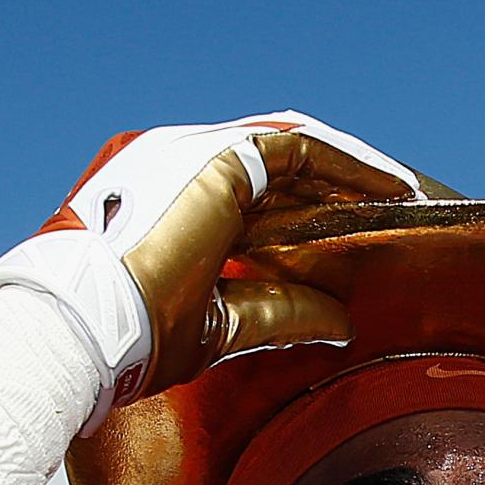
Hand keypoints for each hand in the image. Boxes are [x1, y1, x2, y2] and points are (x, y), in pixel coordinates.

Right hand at [0, 113, 432, 425]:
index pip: (250, 191)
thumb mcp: (219, 325)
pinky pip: (300, 148)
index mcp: (167, 200)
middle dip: (335, 184)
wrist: (85, 329)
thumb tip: (340, 321)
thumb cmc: (129, 337)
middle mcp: (176, 163)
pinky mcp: (216, 158)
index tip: (353, 233)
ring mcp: (193, 153)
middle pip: (276, 163)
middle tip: (390, 206)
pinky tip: (387, 186)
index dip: (306, 209)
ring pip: (292, 147)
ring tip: (399, 192)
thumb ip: (277, 310)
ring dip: (349, 170)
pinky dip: (346, 164)